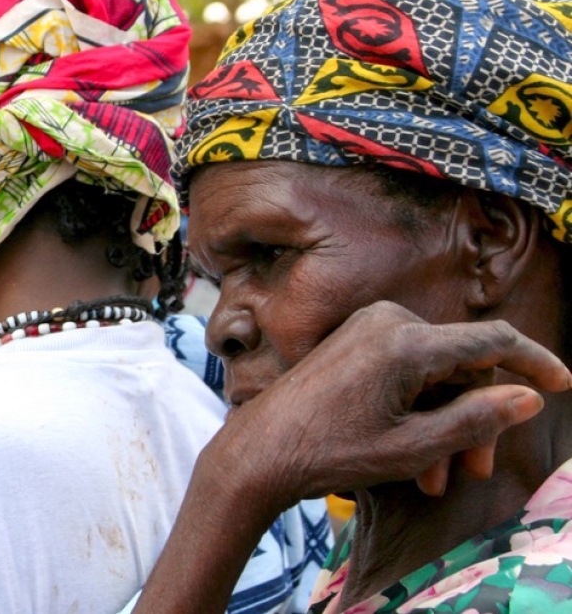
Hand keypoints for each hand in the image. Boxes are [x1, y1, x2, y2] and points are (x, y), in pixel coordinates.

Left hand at [216, 301, 571, 510]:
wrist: (259, 451)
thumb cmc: (329, 452)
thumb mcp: (413, 448)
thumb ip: (477, 420)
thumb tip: (529, 396)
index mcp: (406, 342)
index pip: (492, 341)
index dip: (534, 361)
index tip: (564, 383)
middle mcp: (387, 321)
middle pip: (462, 365)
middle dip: (474, 421)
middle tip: (475, 471)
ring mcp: (366, 328)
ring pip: (434, 374)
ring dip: (444, 423)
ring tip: (435, 479)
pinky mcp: (352, 340)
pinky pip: (405, 370)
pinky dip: (416, 410)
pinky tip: (414, 459)